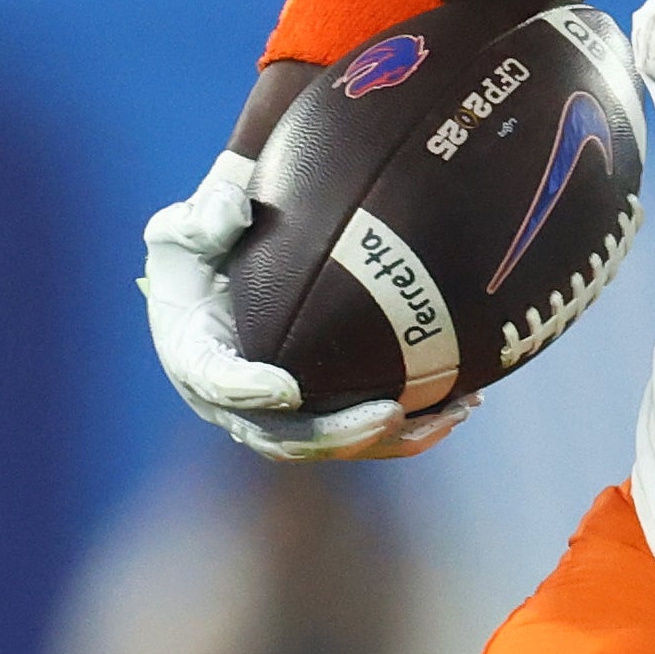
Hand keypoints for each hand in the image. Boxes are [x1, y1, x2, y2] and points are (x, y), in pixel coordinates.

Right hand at [140, 152, 473, 461]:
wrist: (224, 269)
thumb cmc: (205, 244)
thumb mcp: (190, 226)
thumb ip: (207, 218)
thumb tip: (230, 211)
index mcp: (195, 358)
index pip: (218, 383)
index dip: (247, 392)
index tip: (285, 389)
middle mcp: (237, 402)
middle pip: (286, 437)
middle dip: (339, 435)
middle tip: (392, 415)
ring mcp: (281, 415)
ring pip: (337, 443)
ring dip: (394, 438)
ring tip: (451, 415)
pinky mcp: (320, 411)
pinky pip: (366, 428)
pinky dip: (414, 423)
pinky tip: (465, 402)